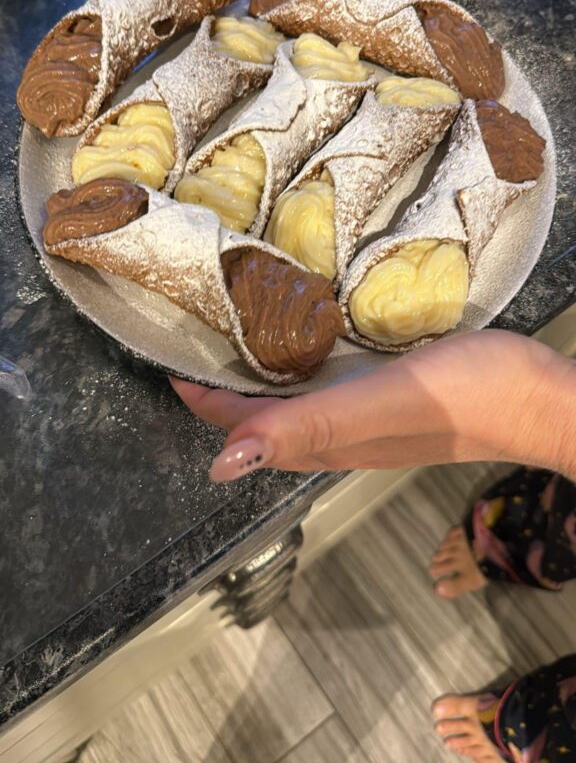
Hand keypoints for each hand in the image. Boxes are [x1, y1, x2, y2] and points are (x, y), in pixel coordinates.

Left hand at [171, 331, 575, 482]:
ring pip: (292, 405)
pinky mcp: (392, 395)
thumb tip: (223, 464)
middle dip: (220, 391)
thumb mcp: (383, 402)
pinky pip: (326, 387)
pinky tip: (305, 340)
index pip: (243, 430)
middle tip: (193, 338)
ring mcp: (368, 417)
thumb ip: (308, 425)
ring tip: (233, 336)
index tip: (168, 360)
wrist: (542, 397)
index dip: (202, 403)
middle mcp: (341, 435)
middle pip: (261, 422)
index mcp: (329, 440)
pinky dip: (299, 367)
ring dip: (257, 379)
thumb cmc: (470, 396)